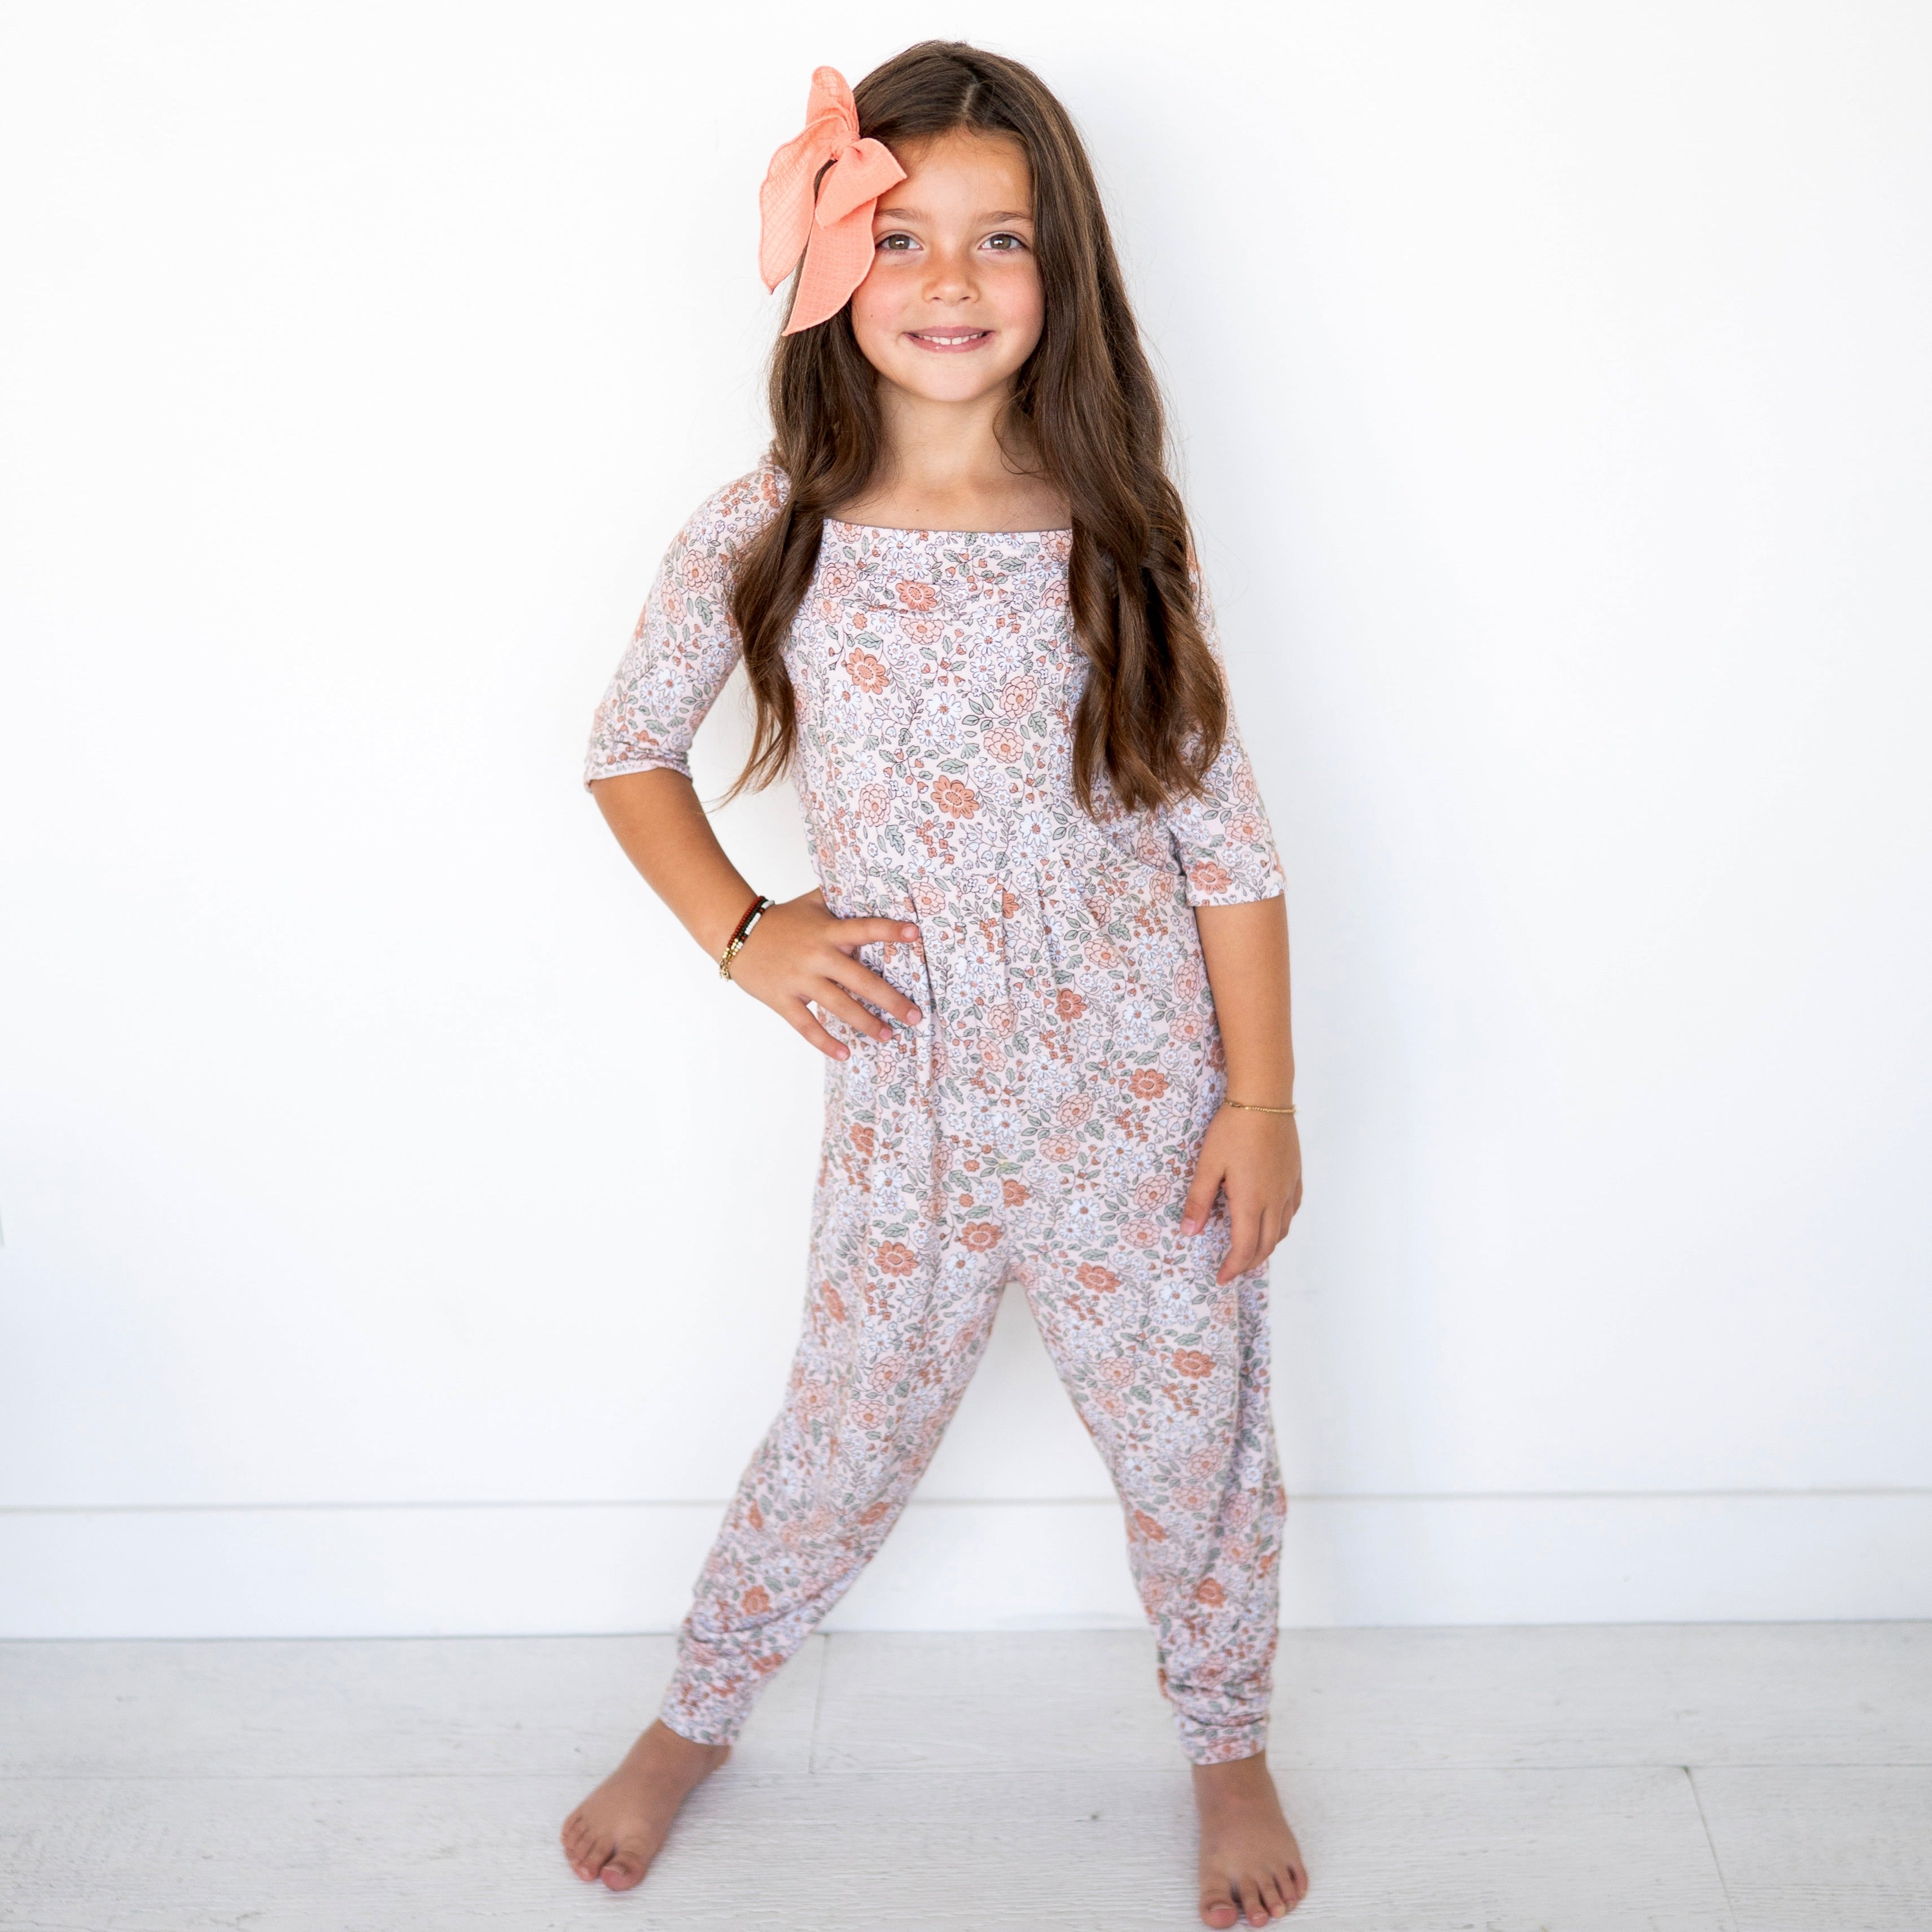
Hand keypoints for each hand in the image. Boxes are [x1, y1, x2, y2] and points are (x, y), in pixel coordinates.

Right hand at [726, 889, 923, 1061]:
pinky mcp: (782, 999)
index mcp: (827, 931)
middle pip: (859, 980)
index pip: (864, 928)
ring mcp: (799, 979)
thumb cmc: (781, 920)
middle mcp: (817, 955)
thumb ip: (839, 898)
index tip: (916, 934)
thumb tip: (871, 885)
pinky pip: (806, 1025)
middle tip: (915, 1015)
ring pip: (838, 1005)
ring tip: (887, 1035)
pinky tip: (844, 1054)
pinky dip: (825, 1042)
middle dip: (890, 999)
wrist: (736, 932)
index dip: (889, 930)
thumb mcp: (812, 903)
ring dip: (865, 1023)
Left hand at [1180, 1106, 1302, 1284]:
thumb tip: (1189, 1233)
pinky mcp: (1295, 1175)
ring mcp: (1288, 1187)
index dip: (1233, 1267)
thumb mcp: (1207, 1165)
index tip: (1220, 1278)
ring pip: (1282, 1230)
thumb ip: (1199, 1201)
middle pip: (1266, 1245)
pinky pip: (1292, 1210)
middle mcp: (1274, 1199)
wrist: (1264, 1098)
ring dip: (1266, 1247)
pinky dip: (1281, 1226)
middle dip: (1249, 1263)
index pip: (1244, 1247)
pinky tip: (1272, 1222)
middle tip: (1233, 1270)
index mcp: (1250, 1201)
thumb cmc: (1232, 1129)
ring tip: (1251, 1252)